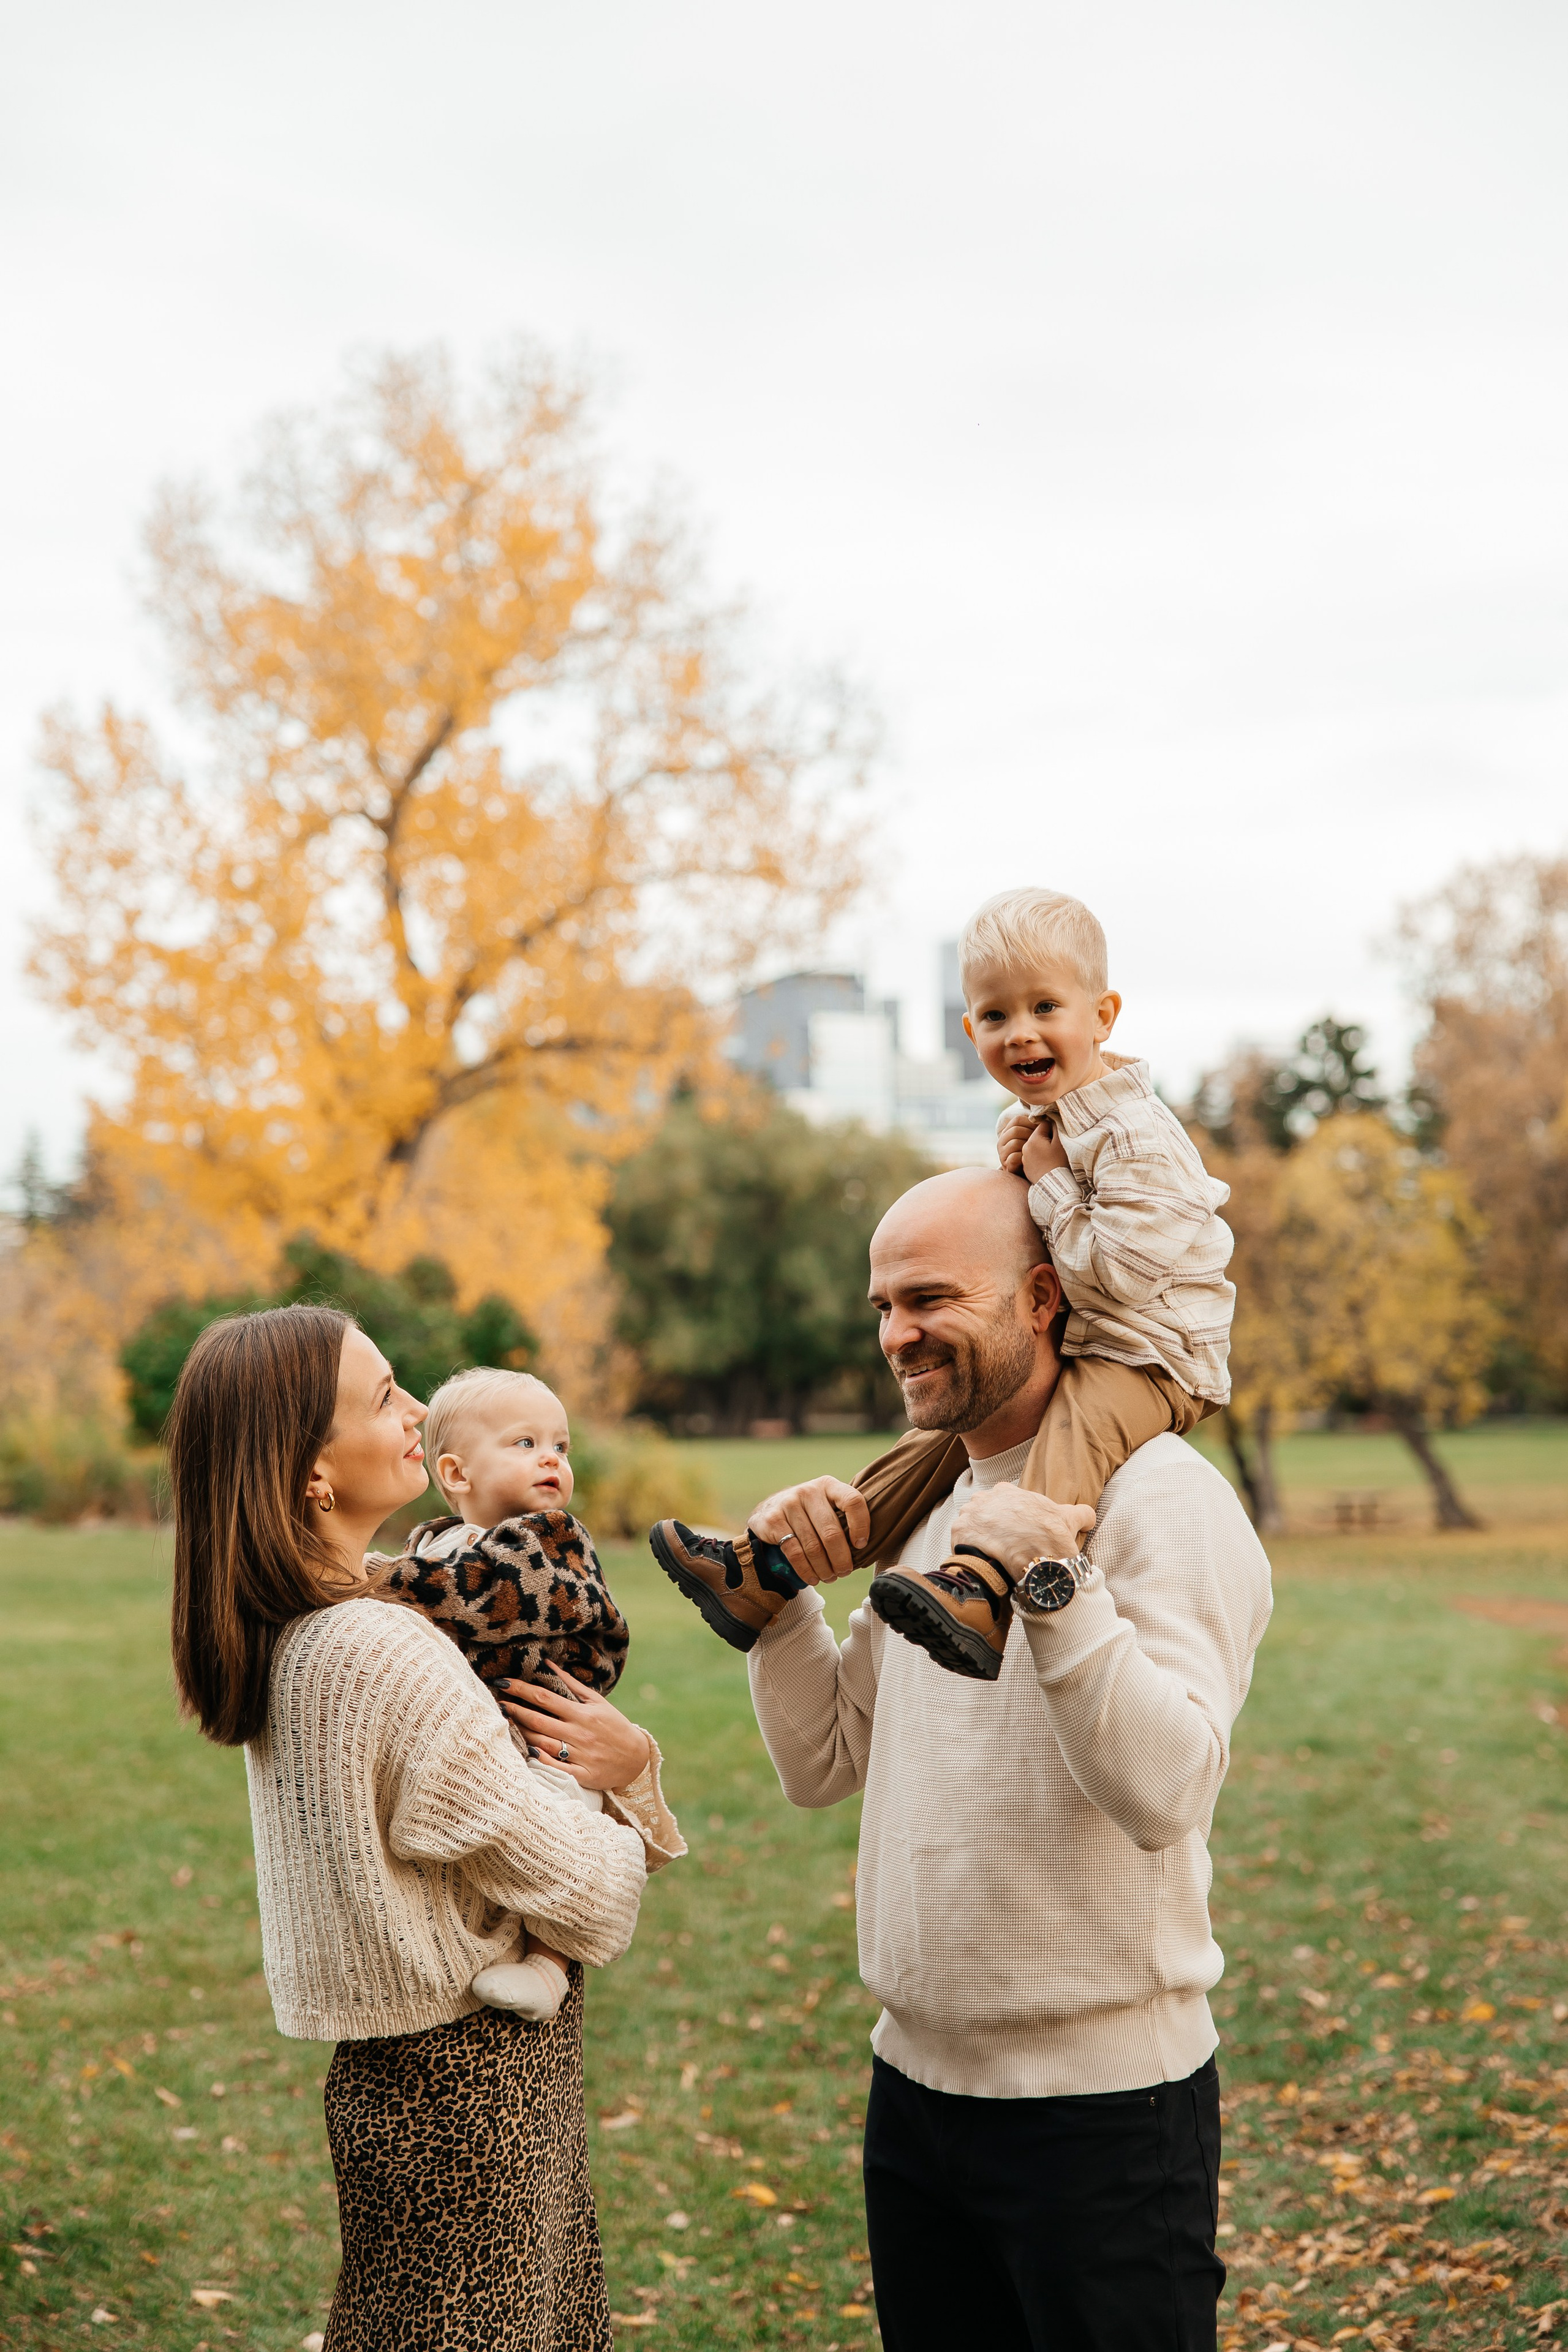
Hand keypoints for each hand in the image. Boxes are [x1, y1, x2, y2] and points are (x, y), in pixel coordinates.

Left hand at [498, 1671, 651, 1793]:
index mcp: (582, 1713)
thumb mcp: (597, 1702)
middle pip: (538, 1720)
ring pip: (542, 1742)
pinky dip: (539, 1759)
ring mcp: (580, 1755)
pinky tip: (526, 1750)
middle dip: (515, 1710)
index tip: (503, 1682)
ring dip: (521, 1732)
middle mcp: (579, 1733)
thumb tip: (549, 1664)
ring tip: (505, 1723)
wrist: (637, 1760)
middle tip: (497, 1703)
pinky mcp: (581, 1775)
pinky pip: (554, 1767)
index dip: (521, 1689)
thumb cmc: (614, 1725)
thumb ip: (572, 1684)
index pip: (545, 1698)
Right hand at [747, 1475, 869, 1584]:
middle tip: (844, 1572)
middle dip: (841, 1559)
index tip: (861, 1546)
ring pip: (813, 1546)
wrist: (769, 1509)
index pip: (852, 1501)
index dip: (861, 1526)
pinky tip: (813, 1578)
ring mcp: (788, 1504)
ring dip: (824, 1569)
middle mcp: (808, 1491)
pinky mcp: (773, 1520)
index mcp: (828, 1485)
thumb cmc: (809, 1513)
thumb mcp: (826, 1506)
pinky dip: (806, 1570)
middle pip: (832, 1532)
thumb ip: (843, 1518)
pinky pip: (794, 1552)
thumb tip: (864, 1549)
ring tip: (830, 1578)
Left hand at [949, 1481, 1096, 1581]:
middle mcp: (986, 1496)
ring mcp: (970, 1512)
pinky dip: (969, 1549)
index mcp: (1009, 1492)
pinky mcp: (959, 1530)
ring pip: (973, 1524)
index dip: (1016, 1522)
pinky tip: (981, 1559)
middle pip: (988, 1514)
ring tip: (992, 1555)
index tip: (1020, 1536)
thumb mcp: (1068, 1521)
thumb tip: (1088, 1517)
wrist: (1028, 1560)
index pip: (1009, 1505)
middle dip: (995, 1528)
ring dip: (981, 1537)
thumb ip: (1080, 1515)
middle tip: (1006, 1547)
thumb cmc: (1048, 1539)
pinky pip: (961, 1539)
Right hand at [996, 1107, 1036, 1174]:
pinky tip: (1030, 1160)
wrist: (1035, 1174)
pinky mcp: (1006, 1165)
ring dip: (1028, 1146)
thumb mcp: (1035, 1137)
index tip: (1042, 1128)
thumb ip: (1036, 1126)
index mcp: (1008, 1132)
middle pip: (1015, 1130)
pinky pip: (1014, 1158)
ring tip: (1037, 1150)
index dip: (1031, 1122)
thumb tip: (1044, 1116)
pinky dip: (1024, 1158)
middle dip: (1030, 1134)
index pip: (1017, 1119)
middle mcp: (1002, 1141)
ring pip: (1015, 1143)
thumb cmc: (1037, 1153)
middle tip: (1041, 1140)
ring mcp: (1002, 1154)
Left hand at [1021, 1121, 1068, 1181]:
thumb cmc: (1059, 1163)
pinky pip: (1033, 1157)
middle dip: (1047, 1138)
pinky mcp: (1026, 1168)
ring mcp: (1024, 1158)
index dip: (1053, 1129)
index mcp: (1033, 1139)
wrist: (1054, 1185)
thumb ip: (1055, 1127)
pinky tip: (1047, 1164)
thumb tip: (1052, 1119)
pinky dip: (1040, 1158)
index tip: (1058, 1138)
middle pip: (1038, 1136)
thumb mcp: (1060, 1142)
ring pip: (1035, 1147)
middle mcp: (1025, 1148)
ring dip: (1043, 1148)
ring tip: (1052, 1156)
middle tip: (1056, 1148)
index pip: (1043, 1125)